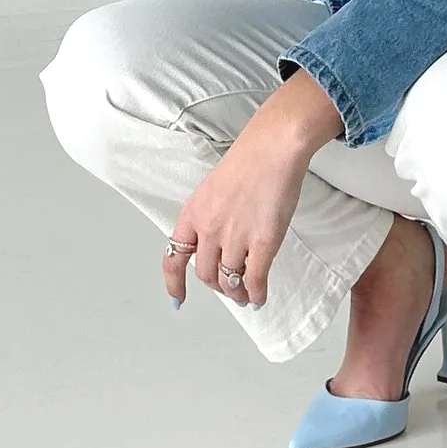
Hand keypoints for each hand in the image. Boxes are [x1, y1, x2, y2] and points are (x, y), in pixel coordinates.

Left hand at [164, 72, 343, 307]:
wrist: (272, 148)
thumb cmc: (249, 161)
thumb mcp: (213, 189)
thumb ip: (210, 216)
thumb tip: (218, 242)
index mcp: (193, 214)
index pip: (174, 257)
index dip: (175, 283)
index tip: (178, 299)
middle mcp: (208, 229)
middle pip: (205, 274)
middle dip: (217, 286)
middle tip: (229, 289)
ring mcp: (234, 238)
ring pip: (229, 281)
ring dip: (238, 294)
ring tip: (246, 295)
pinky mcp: (262, 243)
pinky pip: (254, 280)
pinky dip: (256, 294)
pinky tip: (259, 297)